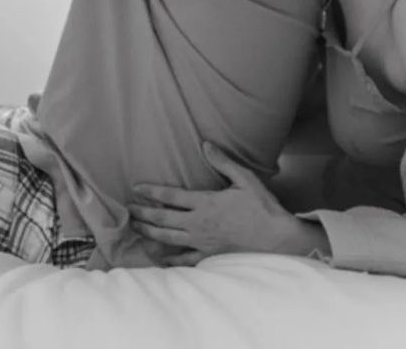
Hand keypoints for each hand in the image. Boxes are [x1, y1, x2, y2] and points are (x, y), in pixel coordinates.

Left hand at [128, 142, 327, 265]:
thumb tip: (206, 144)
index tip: (136, 189)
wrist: (277, 239)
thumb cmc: (262, 208)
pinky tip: (161, 259)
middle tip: (128, 210)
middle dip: (144, 214)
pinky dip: (170, 260)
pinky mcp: (210, 257)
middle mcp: (199, 224)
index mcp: (205, 203)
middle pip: (164, 219)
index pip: (171, 196)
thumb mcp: (244, 179)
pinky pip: (185, 260)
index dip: (151, 192)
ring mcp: (203, 242)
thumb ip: (223, 162)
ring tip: (136, 229)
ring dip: (150, 233)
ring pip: (169, 239)